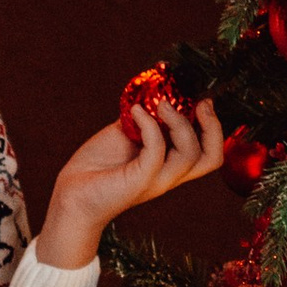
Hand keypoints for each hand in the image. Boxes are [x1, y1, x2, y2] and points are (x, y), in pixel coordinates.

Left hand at [38, 96, 226, 268]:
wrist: (72, 193)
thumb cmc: (97, 166)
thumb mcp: (126, 134)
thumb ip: (143, 119)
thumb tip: (151, 93)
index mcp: (171, 165)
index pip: (210, 153)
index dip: (214, 126)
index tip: (202, 101)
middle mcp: (169, 175)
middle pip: (212, 158)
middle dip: (213, 127)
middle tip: (200, 104)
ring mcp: (156, 180)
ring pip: (190, 155)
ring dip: (180, 122)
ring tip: (161, 104)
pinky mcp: (139, 181)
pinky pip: (157, 152)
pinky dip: (150, 125)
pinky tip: (135, 112)